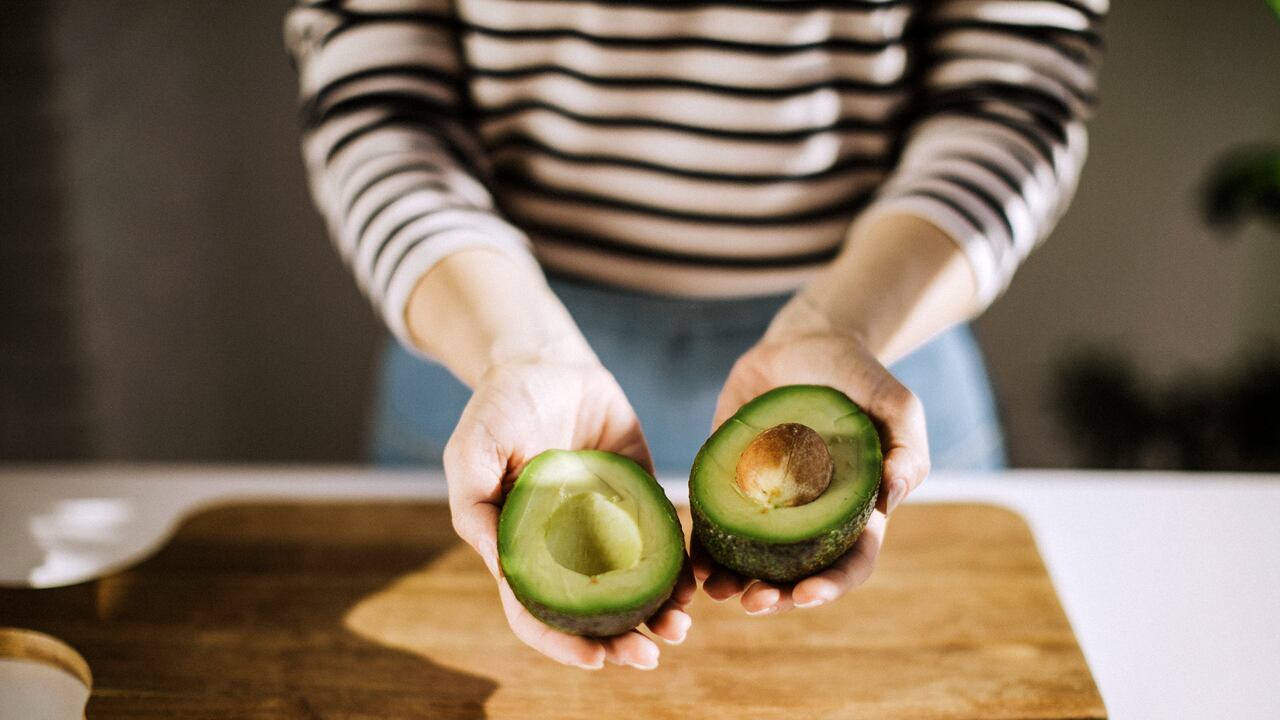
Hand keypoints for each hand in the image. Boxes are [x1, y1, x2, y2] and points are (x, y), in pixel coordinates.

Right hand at [444, 354, 694, 669]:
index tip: (598, 659)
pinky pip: (663, 540)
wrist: (547, 361)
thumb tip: (504, 569)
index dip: (564, 642)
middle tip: (652, 655)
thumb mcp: (472, 451)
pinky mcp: (639, 497)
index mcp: (522, 548)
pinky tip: (695, 580)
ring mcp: (605, 525)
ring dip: (657, 613)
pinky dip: (679, 566)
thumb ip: (476, 507)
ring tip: (682, 626)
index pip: (537, 612)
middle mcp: (566, 547)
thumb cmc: (498, 407)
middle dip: (621, 640)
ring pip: (633, 585)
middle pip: (592, 611)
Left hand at [693, 296, 929, 614]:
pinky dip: (703, 546)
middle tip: (753, 603)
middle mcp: (810, 516)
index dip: (832, 585)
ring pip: (752, 558)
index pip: (850, 561)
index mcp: (855, 510)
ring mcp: (768, 502)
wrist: (804, 341)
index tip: (806, 596)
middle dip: (777, 597)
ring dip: (735, 582)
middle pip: (797, 573)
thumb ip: (907, 447)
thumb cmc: (858, 375)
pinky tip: (691, 562)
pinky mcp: (731, 481)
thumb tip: (895, 494)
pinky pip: (715, 521)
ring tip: (715, 591)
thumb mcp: (895, 403)